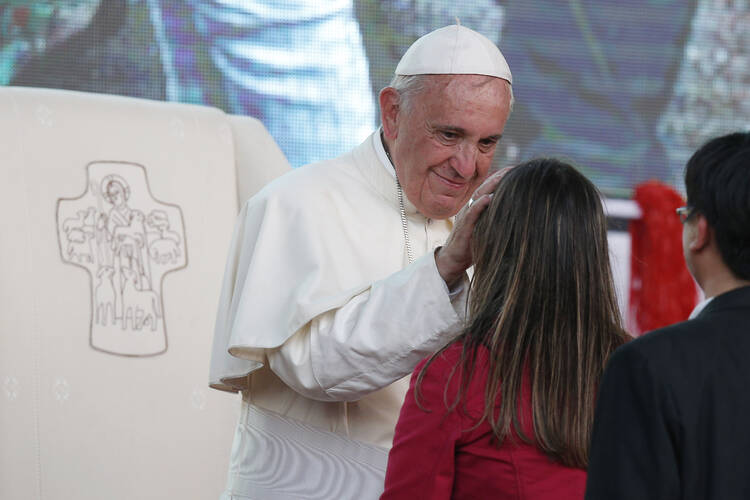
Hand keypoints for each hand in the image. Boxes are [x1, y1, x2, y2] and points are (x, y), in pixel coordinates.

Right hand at [435, 168, 510, 286]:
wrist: (453, 260)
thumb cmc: (472, 244)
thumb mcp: (487, 228)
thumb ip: (497, 219)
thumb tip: (518, 215)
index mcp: (476, 206)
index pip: (490, 188)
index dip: (502, 178)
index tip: (518, 170)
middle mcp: (470, 207)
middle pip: (485, 187)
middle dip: (499, 176)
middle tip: (514, 168)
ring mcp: (466, 215)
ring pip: (479, 196)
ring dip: (491, 185)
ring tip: (504, 176)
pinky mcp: (464, 227)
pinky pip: (472, 213)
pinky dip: (480, 204)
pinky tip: (489, 198)